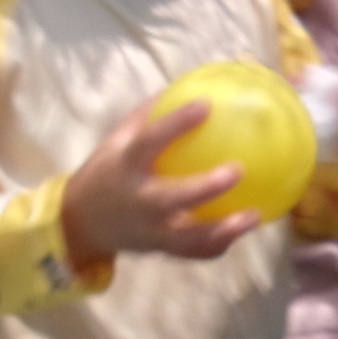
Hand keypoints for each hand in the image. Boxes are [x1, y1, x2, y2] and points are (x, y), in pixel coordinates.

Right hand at [60, 99, 260, 272]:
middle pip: (173, 198)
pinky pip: (193, 252)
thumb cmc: (109, 172)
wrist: (81, 222)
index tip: (206, 105)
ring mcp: (149, 230)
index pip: (150, 141)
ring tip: (256, 215)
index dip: (176, 124)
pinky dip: (219, 244)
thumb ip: (150, 116)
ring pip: (188, 237)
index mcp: (126, 166)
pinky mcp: (159, 250)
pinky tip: (243, 230)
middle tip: (238, 170)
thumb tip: (190, 85)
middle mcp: (139, 200)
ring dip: (223, 229)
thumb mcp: (118, 141)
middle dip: (205, 187)